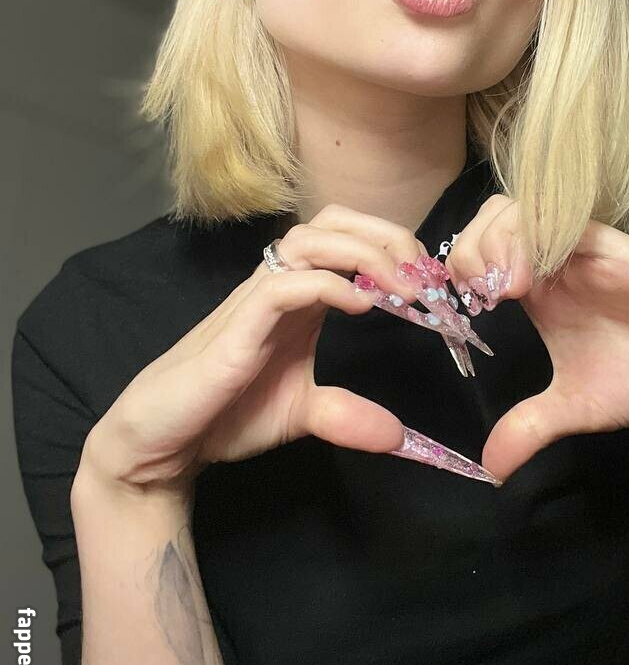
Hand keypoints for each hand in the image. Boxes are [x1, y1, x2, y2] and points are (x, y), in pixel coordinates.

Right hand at [80, 209, 437, 495]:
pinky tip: (361, 306)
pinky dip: (328, 286)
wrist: (161, 442)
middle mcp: (280, 285)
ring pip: (310, 239)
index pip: (347, 237)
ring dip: (364, 254)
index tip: (431, 282)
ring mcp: (257, 300)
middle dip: (386, 236)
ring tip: (402, 289)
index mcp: (300, 297)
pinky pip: (285, 284)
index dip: (392, 246)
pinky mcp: (238, 326)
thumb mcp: (303, 413)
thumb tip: (398, 435)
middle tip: (424, 276)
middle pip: (333, 222)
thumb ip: (348, 415)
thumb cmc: (224, 414)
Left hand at [443, 195, 628, 480]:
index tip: (465, 316)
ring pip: (519, 208)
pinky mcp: (617, 246)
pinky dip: (533, 240)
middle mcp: (559, 259)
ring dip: (494, 243)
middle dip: (469, 250)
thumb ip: (532, 427)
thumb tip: (492, 468)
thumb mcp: (579, 407)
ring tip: (502, 294)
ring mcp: (586, 248)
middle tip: (478, 300)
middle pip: (491, 217)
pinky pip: (564, 218)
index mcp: (543, 287)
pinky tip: (529, 285)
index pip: (481, 247)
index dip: (459, 271)